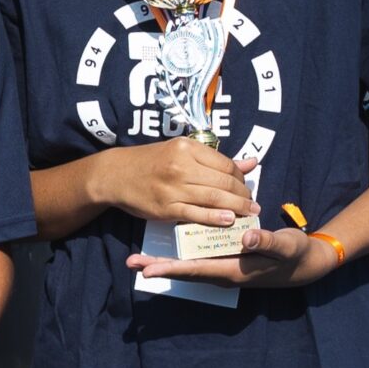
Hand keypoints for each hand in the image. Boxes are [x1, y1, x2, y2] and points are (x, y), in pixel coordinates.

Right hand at [96, 141, 257, 225]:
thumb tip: (252, 162)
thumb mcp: (180, 151)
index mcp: (185, 147)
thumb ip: (216, 159)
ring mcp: (172, 188)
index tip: (245, 186)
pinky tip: (229, 220)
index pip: (225, 164)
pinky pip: (197, 214)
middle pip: (224, 182)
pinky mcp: (166, 208)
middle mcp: (180, 166)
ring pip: (214, 198)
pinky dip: (216, 218)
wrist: (115, 175)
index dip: (241, 177)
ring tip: (249, 212)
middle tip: (252, 203)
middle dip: (243, 194)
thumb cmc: (150, 161)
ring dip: (237, 207)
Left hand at [126, 225, 337, 288]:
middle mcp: (225, 272)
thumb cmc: (296, 254)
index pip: (197, 270)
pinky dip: (181, 256)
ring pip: (189, 266)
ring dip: (165, 262)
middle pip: (186, 270)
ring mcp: (224, 267)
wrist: (306, 264)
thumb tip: (247, 238)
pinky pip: (199, 259)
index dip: (171, 269)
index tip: (147, 270)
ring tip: (138, 259)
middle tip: (131, 263)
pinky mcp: (226, 260)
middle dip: (159, 267)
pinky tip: (167, 249)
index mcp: (235, 269)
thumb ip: (268, 242)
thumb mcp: (286, 246)